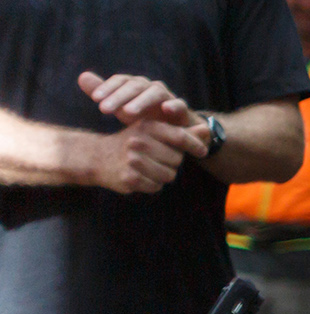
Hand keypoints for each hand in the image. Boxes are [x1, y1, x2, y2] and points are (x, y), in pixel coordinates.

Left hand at [80, 70, 196, 128]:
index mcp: (135, 85)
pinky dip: (174, 105)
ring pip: (155, 93)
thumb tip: (81, 76)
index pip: (120, 81)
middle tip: (104, 109)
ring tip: (127, 113)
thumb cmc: (144, 117)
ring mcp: (168, 97)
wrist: (173, 130)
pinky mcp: (182, 110)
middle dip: (119, 97)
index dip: (108, 87)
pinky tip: (166, 109)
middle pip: (135, 86)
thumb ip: (102, 92)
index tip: (95, 99)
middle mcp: (151, 87)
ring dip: (141, 101)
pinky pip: (180, 105)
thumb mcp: (120, 106)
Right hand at [82, 120, 204, 193]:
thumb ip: (181, 131)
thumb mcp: (154, 130)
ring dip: (163, 174)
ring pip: (169, 175)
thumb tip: (207, 129)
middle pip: (177, 159)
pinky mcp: (129, 178)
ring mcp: (133, 161)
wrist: (98, 157)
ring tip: (149, 167)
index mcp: (147, 127)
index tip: (203, 151)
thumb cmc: (133, 142)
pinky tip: (140, 176)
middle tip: (157, 157)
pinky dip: (152, 184)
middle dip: (172, 161)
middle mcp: (139, 142)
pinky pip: (156, 186)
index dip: (195, 145)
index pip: (180, 137)